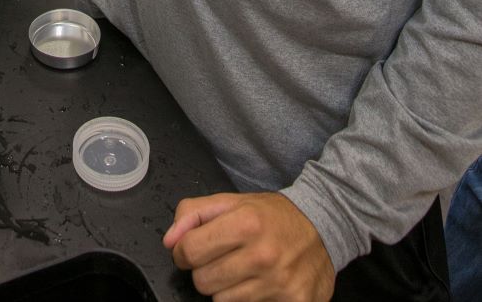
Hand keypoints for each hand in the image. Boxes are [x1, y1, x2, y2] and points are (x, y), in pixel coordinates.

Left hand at [163, 192, 333, 300]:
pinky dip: (247, 300)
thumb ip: (193, 213)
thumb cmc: (272, 215)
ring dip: (225, 288)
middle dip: (204, 270)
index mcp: (246, 223)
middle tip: (221, 259)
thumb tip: (169, 241)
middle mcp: (263, 255)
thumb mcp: (232, 201)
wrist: (323, 227)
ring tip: (242, 270)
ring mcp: (279, 284)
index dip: (183, 251)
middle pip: (203, 281)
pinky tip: (258, 284)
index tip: (192, 249)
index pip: (190, 251)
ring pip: (222, 301)